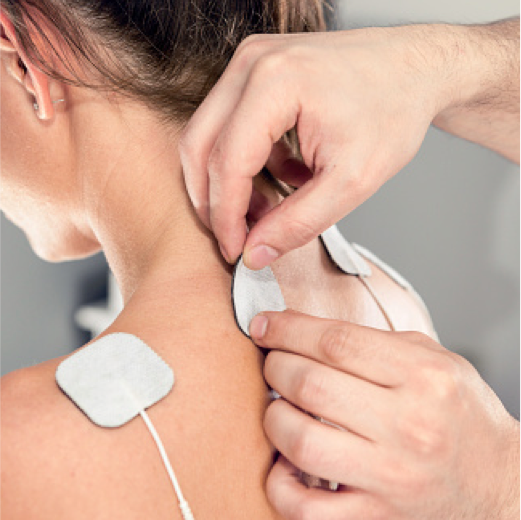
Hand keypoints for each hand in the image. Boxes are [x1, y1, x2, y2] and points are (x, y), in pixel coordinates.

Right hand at [180, 25, 463, 268]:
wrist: (414, 70)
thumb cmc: (393, 112)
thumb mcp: (351, 182)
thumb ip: (297, 223)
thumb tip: (254, 253)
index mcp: (275, 84)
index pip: (227, 163)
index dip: (225, 216)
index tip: (234, 249)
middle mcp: (251, 64)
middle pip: (199, 145)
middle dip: (212, 200)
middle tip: (234, 236)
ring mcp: (250, 62)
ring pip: (208, 136)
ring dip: (228, 182)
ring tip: (266, 210)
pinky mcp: (255, 71)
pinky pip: (229, 125)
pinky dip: (246, 161)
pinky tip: (286, 177)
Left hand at [249, 311, 520, 518]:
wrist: (499, 483)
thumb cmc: (461, 414)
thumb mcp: (434, 359)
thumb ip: (374, 342)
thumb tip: (304, 330)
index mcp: (424, 376)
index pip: (335, 341)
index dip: (288, 328)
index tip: (264, 324)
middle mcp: (408, 426)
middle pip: (310, 384)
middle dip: (275, 365)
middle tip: (273, 361)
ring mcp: (390, 476)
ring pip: (300, 441)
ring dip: (273, 416)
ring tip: (279, 405)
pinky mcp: (375, 516)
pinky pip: (306, 506)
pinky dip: (279, 480)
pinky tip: (285, 459)